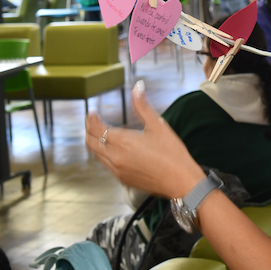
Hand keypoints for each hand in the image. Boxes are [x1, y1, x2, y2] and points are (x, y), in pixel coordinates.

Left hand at [86, 82, 205, 199]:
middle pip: (91, 143)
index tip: (92, 112)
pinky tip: (115, 151)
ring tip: (102, 134)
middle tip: (93, 121)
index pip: (95, 129)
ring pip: (97, 156)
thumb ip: (142, 106)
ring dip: (96, 143)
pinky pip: (106, 166)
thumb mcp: (158, 125)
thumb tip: (137, 87)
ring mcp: (118, 171)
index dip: (91, 119)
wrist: (181, 182)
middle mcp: (115, 158)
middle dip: (89, 130)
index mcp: (122, 142)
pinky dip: (104, 155)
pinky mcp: (123, 180)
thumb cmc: (172, 154)